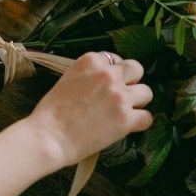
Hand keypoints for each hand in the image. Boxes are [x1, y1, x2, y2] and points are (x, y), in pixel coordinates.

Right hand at [24, 52, 152, 168]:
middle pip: (135, 69)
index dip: (113, 73)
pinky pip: (147, 117)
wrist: (49, 136)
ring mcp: (119, 96)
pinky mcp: (126, 119)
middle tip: (121, 95)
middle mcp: (108, 74)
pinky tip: (128, 127)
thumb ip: (88, 76)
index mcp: (91, 61)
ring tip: (124, 112)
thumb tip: (101, 84)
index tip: (108, 84)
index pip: (114, 59)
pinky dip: (139, 123)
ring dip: (137, 102)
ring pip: (146, 92)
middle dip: (131, 82)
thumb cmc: (51, 113)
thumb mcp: (67, 80)